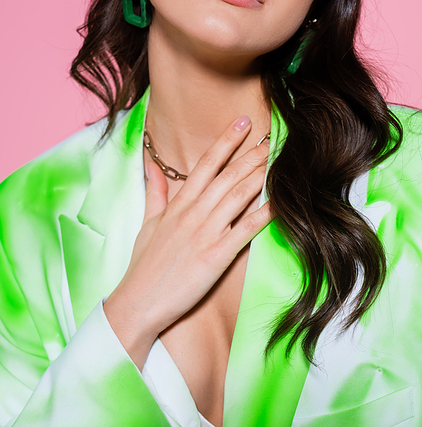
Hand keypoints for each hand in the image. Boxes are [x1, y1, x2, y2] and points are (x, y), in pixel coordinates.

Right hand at [103, 116, 271, 368]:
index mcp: (178, 204)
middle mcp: (193, 213)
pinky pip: (244, 230)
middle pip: (228, 175)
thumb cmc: (143, 266)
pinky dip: (263, 215)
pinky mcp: (215, 256)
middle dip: (251, 154)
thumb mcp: (146, 223)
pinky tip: (278, 202)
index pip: (206, 164)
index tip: (243, 123)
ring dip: (260, 175)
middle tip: (272, 136)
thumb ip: (155, 192)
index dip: (226, 141)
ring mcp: (205, 233)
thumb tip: (151, 165)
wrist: (137, 303)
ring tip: (278, 158)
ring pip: (238, 195)